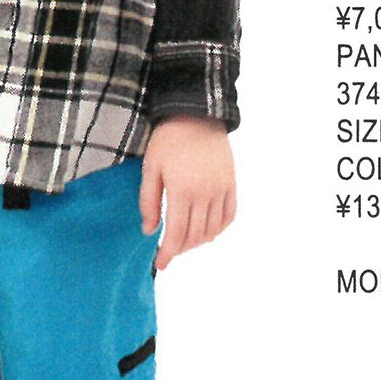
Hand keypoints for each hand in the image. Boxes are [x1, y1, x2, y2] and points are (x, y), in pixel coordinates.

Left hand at [139, 116, 236, 271]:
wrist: (197, 114)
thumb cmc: (167, 141)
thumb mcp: (150, 170)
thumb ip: (149, 203)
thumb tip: (149, 231)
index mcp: (182, 190)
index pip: (177, 233)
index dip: (168, 253)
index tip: (160, 264)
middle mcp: (206, 193)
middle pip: (195, 235)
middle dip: (180, 249)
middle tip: (168, 252)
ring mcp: (222, 188)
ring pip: (212, 229)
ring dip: (197, 242)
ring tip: (183, 243)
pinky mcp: (231, 183)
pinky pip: (229, 215)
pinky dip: (218, 229)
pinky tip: (206, 232)